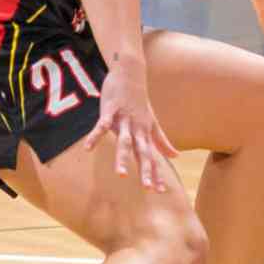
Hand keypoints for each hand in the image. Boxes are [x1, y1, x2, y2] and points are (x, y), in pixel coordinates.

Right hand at [83, 59, 177, 191]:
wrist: (131, 72)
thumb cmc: (140, 100)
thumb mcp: (152, 121)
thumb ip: (162, 140)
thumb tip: (175, 156)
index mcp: (146, 132)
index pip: (152, 156)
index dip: (156, 173)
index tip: (160, 191)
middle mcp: (137, 128)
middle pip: (142, 151)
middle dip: (145, 170)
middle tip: (148, 188)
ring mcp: (124, 119)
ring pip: (124, 141)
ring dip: (123, 157)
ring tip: (121, 174)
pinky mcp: (111, 110)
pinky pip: (102, 125)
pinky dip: (95, 136)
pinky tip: (88, 148)